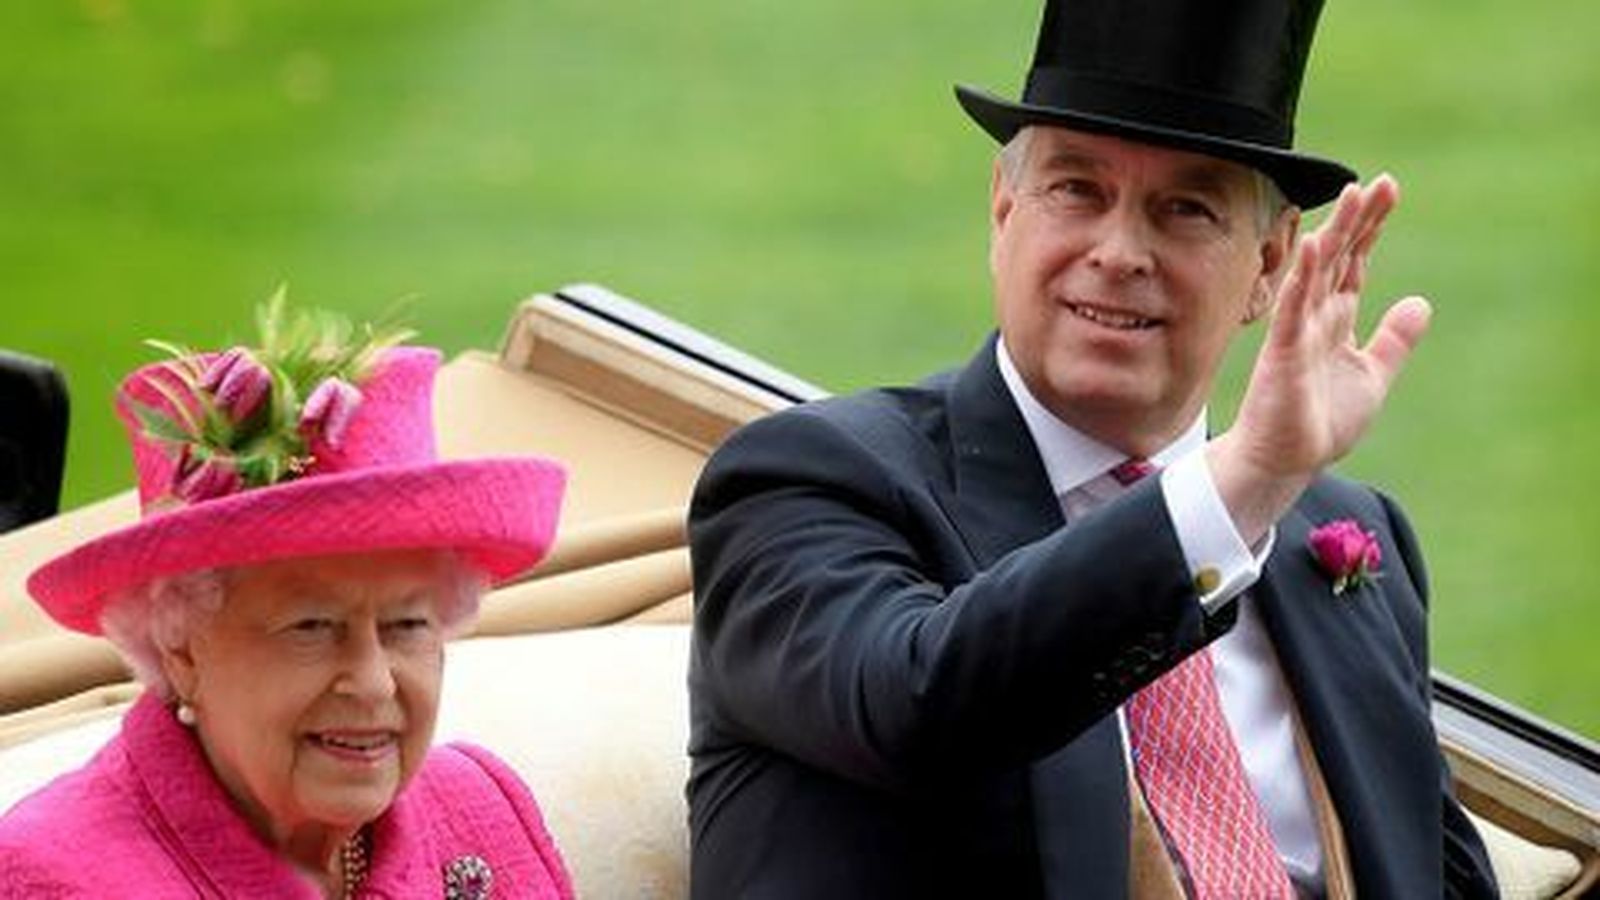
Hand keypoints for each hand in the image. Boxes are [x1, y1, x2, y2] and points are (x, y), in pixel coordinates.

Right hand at [1209, 175, 1429, 541]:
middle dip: (1358, 219)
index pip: (1355, 263)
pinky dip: (1301, 277)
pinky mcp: (1284, 351)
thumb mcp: (1373, 377)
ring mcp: (1297, 331)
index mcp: (1336, 321)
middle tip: (1377, 183)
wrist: (1286, 461)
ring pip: (1317, 271)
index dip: (1370, 228)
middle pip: (1339, 256)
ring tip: (1350, 195)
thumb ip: (1394, 340)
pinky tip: (1311, 248)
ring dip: (1334, 233)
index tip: (1387, 191)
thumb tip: (1421, 301)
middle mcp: (1315, 317)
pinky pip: (1292, 307)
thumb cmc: (1320, 423)